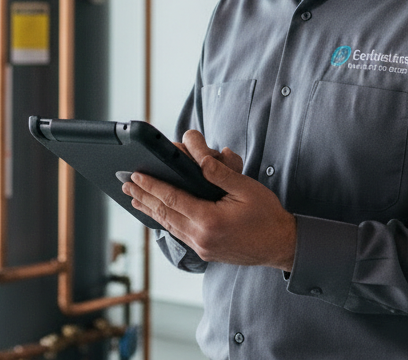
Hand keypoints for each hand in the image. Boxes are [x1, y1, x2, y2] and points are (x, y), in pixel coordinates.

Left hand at [124, 130, 295, 270]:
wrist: (281, 245)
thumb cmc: (267, 214)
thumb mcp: (246, 187)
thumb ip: (219, 172)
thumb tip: (198, 156)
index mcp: (210, 221)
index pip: (172, 199)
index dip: (152, 185)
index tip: (136, 175)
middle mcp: (201, 237)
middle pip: (164, 213)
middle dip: (144, 197)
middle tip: (126, 184)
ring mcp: (202, 247)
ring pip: (169, 225)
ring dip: (150, 210)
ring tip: (134, 199)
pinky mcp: (205, 252)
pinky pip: (179, 233)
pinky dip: (165, 221)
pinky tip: (159, 214)